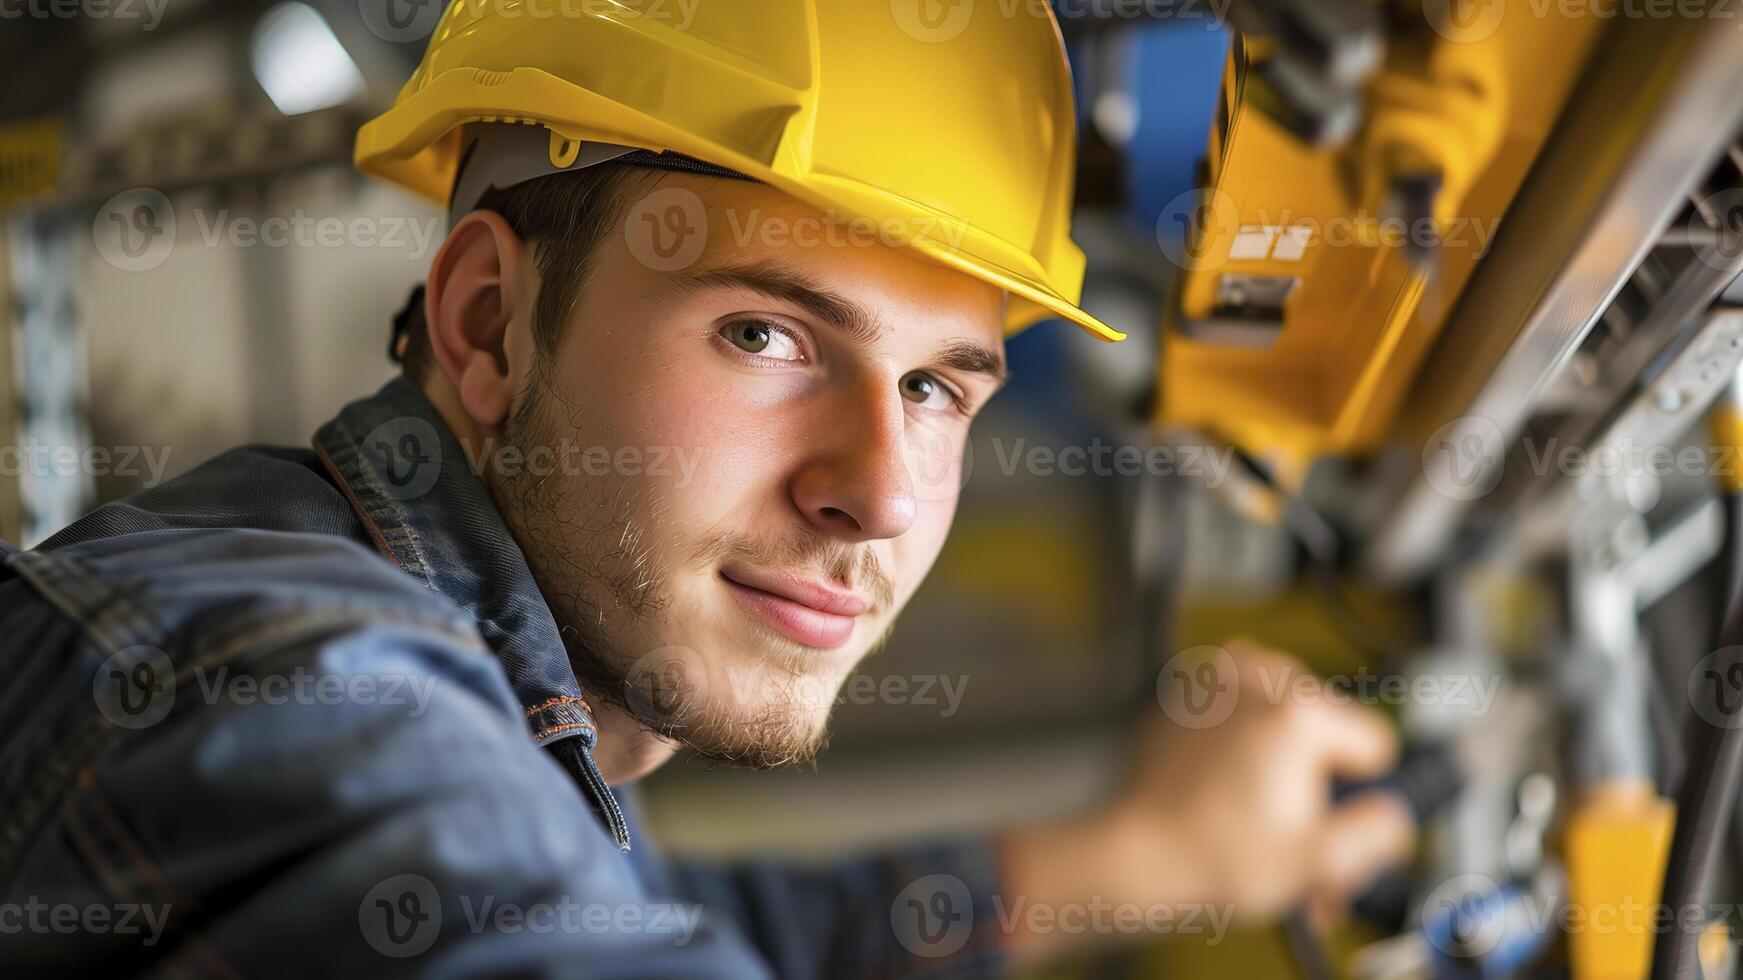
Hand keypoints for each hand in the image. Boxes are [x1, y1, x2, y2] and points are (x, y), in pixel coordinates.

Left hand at [1001, 641, 1414, 956]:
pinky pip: (1236, 703)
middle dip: (1317, 776)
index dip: (1358, 790)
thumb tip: (1393, 817)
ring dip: (1282, 746)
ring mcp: (1216, 681)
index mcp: (1299, 714)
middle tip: (1294, 824)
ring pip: (1282, 706)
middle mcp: (1258, 682)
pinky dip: (1239, 732)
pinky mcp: (1185, 695)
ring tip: (1258, 796)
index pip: (1373, 742)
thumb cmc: (1212, 855)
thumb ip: (1374, 835)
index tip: (1331, 815)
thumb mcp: (1317, 862)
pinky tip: (1226, 777)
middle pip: (1326, 726)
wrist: (1137, 854)